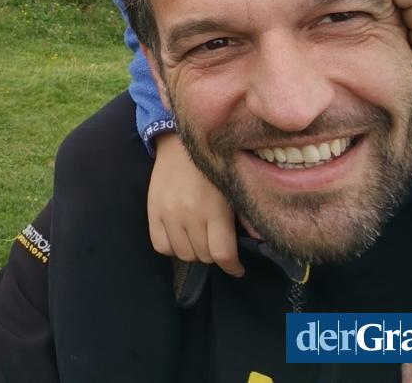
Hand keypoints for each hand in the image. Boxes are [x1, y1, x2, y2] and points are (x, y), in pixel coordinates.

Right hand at [148, 134, 243, 276]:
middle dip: (214, 256)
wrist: (179, 144)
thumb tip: (258, 241)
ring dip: (194, 252)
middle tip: (218, 246)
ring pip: (183, 254)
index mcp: (215, 209)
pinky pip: (160, 245)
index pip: (222, 254)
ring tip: (199, 240)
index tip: (237, 268)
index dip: (232, 267)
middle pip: (203, 256)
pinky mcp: (152, 211)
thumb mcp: (233, 189)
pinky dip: (172, 247)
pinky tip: (180, 238)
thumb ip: (245, 217)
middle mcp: (190, 214)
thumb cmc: (211, 167)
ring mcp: (169, 214)